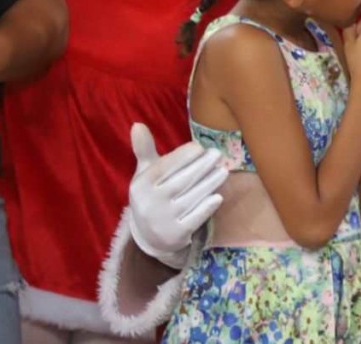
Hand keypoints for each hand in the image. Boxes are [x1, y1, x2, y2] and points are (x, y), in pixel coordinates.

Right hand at [126, 123, 226, 268]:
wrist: (149, 237)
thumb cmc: (152, 195)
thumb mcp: (145, 174)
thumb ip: (144, 150)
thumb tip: (137, 124)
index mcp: (141, 185)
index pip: (164, 167)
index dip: (183, 156)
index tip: (200, 147)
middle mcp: (150, 203)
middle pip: (181, 181)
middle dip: (202, 166)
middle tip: (218, 154)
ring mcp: (163, 220)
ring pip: (192, 198)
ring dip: (210, 183)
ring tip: (223, 171)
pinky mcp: (176, 234)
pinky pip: (195, 218)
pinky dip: (207, 207)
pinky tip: (218, 196)